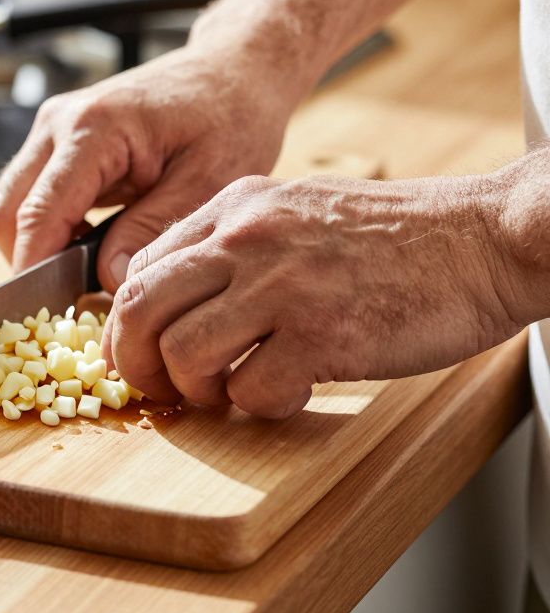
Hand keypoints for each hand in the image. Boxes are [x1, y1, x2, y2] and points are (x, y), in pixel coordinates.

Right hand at [0, 46, 296, 288]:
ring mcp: (52, 129)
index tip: (46, 318)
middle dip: (29, 263)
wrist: (234, 69)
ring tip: (87, 272)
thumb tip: (109, 280)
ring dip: (37, 246)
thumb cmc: (230, 116)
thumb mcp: (206, 182)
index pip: (38, 215)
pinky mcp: (57, 140)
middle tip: (72, 301)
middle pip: (5, 214)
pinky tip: (91, 244)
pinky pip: (31, 196)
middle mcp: (58, 124)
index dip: (35, 271)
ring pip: (10, 207)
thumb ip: (152, 232)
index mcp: (93, 129)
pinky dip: (49, 229)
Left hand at [104, 173, 523, 417]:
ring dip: (198, 390)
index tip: (139, 355)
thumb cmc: (398, 238)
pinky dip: (262, 405)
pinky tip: (291, 391)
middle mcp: (246, 238)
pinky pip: (250, 390)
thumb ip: (235, 248)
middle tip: (162, 389)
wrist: (485, 239)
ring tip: (231, 392)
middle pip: (139, 310)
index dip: (127, 324)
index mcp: (236, 208)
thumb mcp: (297, 214)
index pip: (140, 270)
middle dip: (136, 363)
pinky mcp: (321, 333)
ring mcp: (281, 285)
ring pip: (183, 354)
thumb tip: (178, 306)